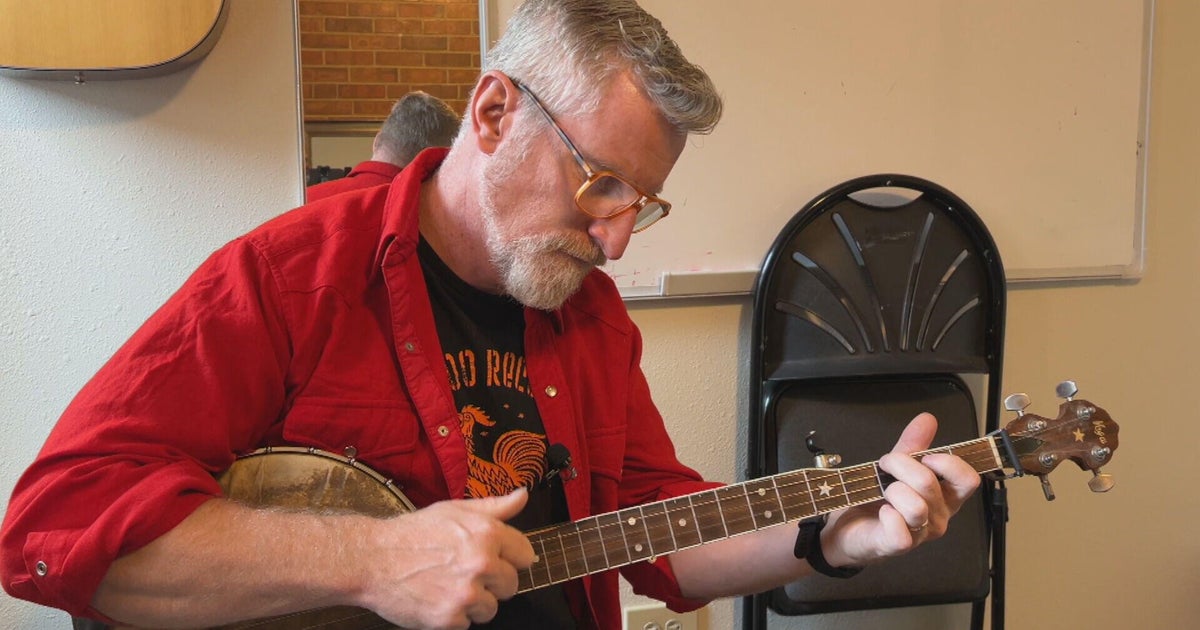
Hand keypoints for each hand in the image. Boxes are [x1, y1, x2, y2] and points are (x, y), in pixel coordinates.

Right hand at [360, 489, 535, 628]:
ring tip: (449, 585)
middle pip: (511, 585)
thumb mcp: (455, 510)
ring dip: (474, 602)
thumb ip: (494, 507)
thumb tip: (522, 496)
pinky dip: (453, 616)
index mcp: (487, 534)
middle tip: (465, 573)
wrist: (372, 559)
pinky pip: (467, 624)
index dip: (510, 558)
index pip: (525, 555)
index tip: (497, 560)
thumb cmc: (413, 533)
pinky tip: (437, 597)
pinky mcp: (449, 618)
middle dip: (492, 582)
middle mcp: (481, 563)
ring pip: (491, 608)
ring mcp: (466, 593)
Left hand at [820, 413, 979, 567]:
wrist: (848, 528)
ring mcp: (920, 533)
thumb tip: (927, 419)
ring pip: (916, 507)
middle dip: (901, 465)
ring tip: (881, 490)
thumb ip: (913, 444)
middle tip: (885, 465)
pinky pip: (900, 530)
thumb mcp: (896, 467)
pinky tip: (881, 510)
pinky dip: (888, 515)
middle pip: (930, 484)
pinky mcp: (898, 545)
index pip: (968, 479)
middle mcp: (938, 516)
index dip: (947, 462)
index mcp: (945, 496)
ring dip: (892, 490)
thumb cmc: (876, 498)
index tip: (924, 456)